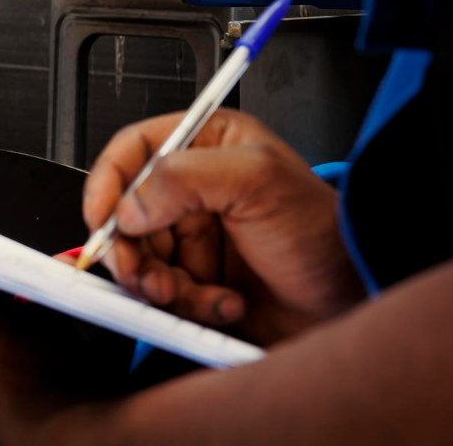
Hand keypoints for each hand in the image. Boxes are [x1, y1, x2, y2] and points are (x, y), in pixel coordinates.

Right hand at [85, 109, 363, 344]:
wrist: (352, 301)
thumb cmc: (323, 232)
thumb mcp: (258, 182)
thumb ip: (186, 178)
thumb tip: (131, 203)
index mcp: (208, 145)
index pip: (134, 149)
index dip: (107, 181)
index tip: (101, 217)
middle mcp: (196, 189)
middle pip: (126, 213)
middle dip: (131, 249)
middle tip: (144, 273)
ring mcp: (196, 237)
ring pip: (140, 260)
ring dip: (159, 284)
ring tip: (187, 293)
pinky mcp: (199, 281)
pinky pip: (165, 297)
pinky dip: (188, 306)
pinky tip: (224, 303)